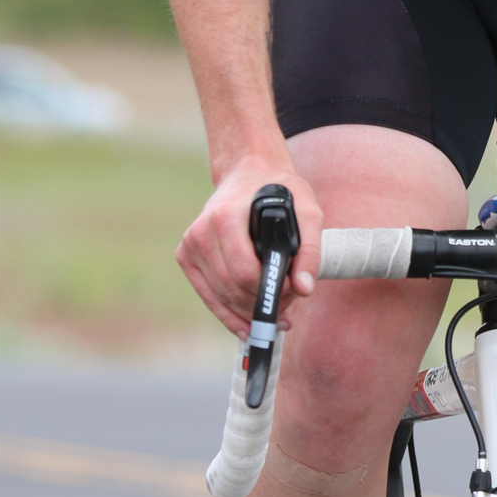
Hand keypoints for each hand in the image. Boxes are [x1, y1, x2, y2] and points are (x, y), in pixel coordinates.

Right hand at [177, 153, 323, 337]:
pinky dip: (228, 314)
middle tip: (289, 306)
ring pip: (221, 297)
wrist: (249, 172)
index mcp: (226, 217)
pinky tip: (247, 324)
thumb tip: (304, 288)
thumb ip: (310, 250)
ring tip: (275, 310)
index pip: (245, 274)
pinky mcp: (186, 255)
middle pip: (233, 289)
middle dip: (263, 304)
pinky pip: (208, 295)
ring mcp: (190, 244)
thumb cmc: (280, 191)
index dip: (271, 292)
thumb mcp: (308, 211)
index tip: (293, 293)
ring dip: (249, 311)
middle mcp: (201, 231)